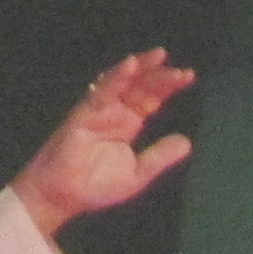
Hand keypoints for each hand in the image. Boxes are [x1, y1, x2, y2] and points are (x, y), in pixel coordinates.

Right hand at [14, 49, 197, 231]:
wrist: (64, 196)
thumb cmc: (96, 186)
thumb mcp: (137, 174)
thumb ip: (160, 157)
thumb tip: (187, 143)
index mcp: (129, 122)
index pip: (152, 98)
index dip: (168, 87)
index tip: (188, 77)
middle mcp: (116, 112)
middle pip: (141, 86)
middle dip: (161, 76)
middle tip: (183, 72)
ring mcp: (100, 110)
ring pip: (123, 82)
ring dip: (141, 68)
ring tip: (159, 56)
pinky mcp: (85, 113)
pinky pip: (102, 91)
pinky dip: (116, 78)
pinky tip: (130, 66)